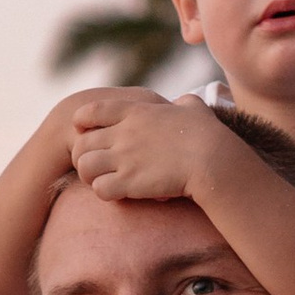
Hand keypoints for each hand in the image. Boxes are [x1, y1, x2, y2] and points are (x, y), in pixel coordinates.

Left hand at [68, 87, 211, 203]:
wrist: (213, 158)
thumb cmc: (209, 134)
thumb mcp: (194, 108)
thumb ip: (183, 103)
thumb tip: (184, 101)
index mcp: (135, 111)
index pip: (90, 111)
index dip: (82, 123)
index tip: (90, 134)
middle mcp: (124, 132)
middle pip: (80, 143)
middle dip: (85, 157)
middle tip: (99, 167)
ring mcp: (125, 157)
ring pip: (84, 166)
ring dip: (90, 177)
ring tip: (105, 181)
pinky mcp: (130, 181)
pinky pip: (99, 189)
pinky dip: (105, 193)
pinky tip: (120, 194)